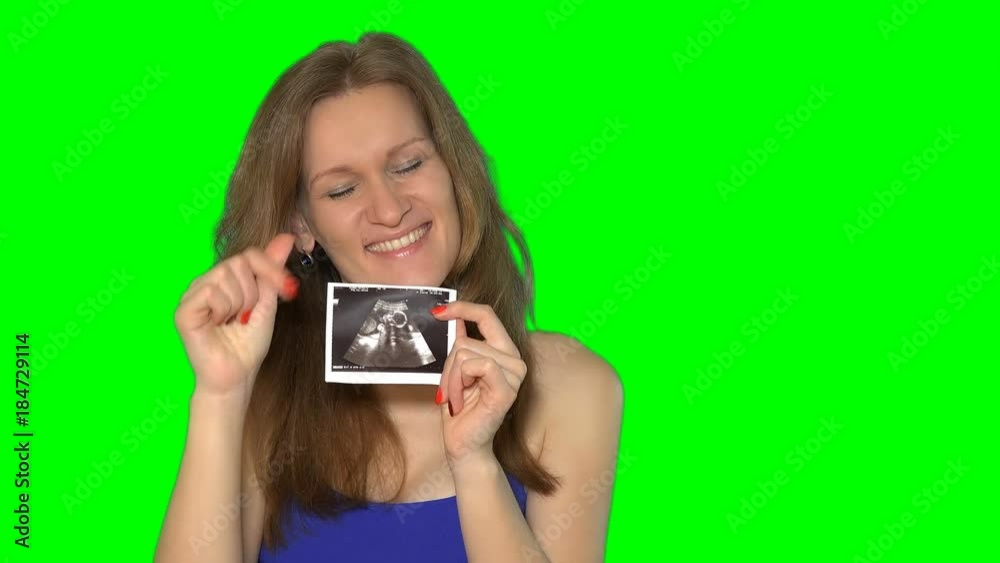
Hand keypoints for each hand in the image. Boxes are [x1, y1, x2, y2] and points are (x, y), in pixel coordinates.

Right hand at [174, 233, 298, 397]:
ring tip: (232, 322)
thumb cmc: (248, 345)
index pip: (250, 255)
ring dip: (239, 303)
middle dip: (253, 293)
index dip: (271, 269)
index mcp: (226, 280)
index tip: (287, 288)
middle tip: (246, 315)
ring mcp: (193, 295)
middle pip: (239, 263)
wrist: (237, 375)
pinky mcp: (184, 310)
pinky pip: (210, 291)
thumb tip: (286, 237)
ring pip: (225, 275)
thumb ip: (272, 270)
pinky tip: (218, 324)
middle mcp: (207, 282)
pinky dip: (222, 309)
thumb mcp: (268, 302)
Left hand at [432, 301, 527, 462]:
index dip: (463, 308)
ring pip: (465, 353)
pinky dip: (459, 382)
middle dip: (448, 366)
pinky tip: (461, 400)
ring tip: (456, 398)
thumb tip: (452, 316)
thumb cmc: (460, 410)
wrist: (463, 445)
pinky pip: (477, 365)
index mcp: (504, 352)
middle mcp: (514, 360)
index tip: (438, 311)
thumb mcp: (456, 369)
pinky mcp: (507, 389)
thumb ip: (459, 342)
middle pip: (466, 340)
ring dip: (451, 378)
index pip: (487, 316)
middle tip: (450, 390)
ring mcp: (514, 375)